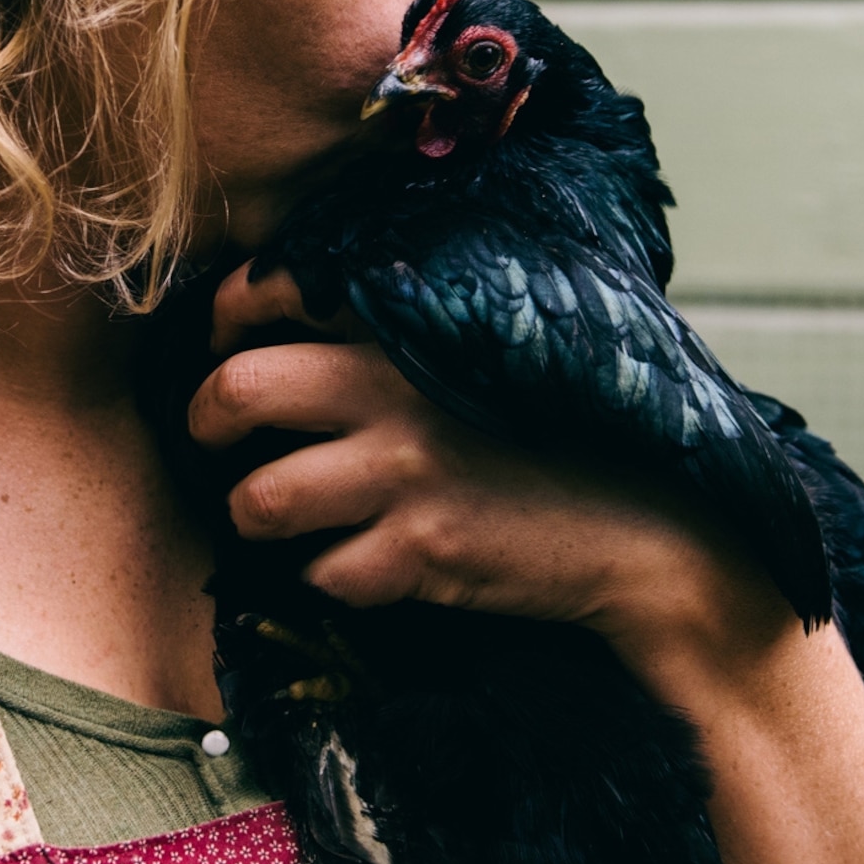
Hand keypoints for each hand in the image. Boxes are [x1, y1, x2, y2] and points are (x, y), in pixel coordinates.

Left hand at [195, 264, 863, 863]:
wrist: (658, 532)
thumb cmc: (576, 433)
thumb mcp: (499, 345)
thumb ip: (415, 320)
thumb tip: (313, 308)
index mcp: (415, 319)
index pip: (272, 288)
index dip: (227, 316)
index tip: (225, 339)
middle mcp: (396, 388)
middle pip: (233, 391)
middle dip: (205, 420)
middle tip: (217, 437)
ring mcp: (406, 473)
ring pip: (259, 498)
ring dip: (258, 513)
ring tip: (286, 515)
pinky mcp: (421, 552)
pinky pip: (323, 572)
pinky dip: (333, 575)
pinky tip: (370, 563)